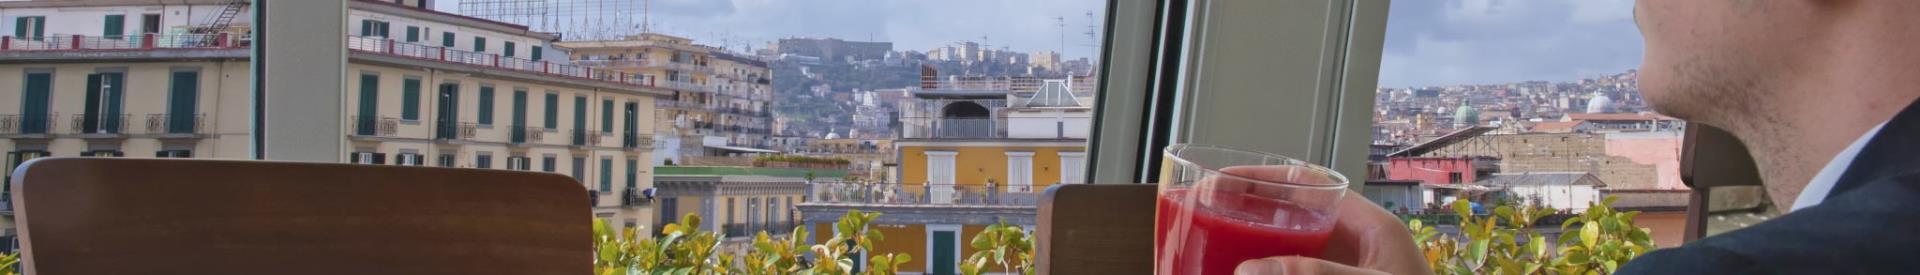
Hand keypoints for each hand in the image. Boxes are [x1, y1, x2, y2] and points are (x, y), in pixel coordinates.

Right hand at [1219, 167, 1430, 274]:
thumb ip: (1318, 274)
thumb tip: (1253, 269)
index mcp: (1371, 228)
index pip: (1312, 184)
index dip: (1266, 178)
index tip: (1225, 181)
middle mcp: (1355, 247)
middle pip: (1293, 217)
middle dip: (1250, 214)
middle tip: (1208, 213)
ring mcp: (1344, 272)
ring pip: (1288, 252)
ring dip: (1254, 250)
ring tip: (1214, 250)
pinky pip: (1295, 273)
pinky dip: (1270, 271)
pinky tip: (1240, 274)